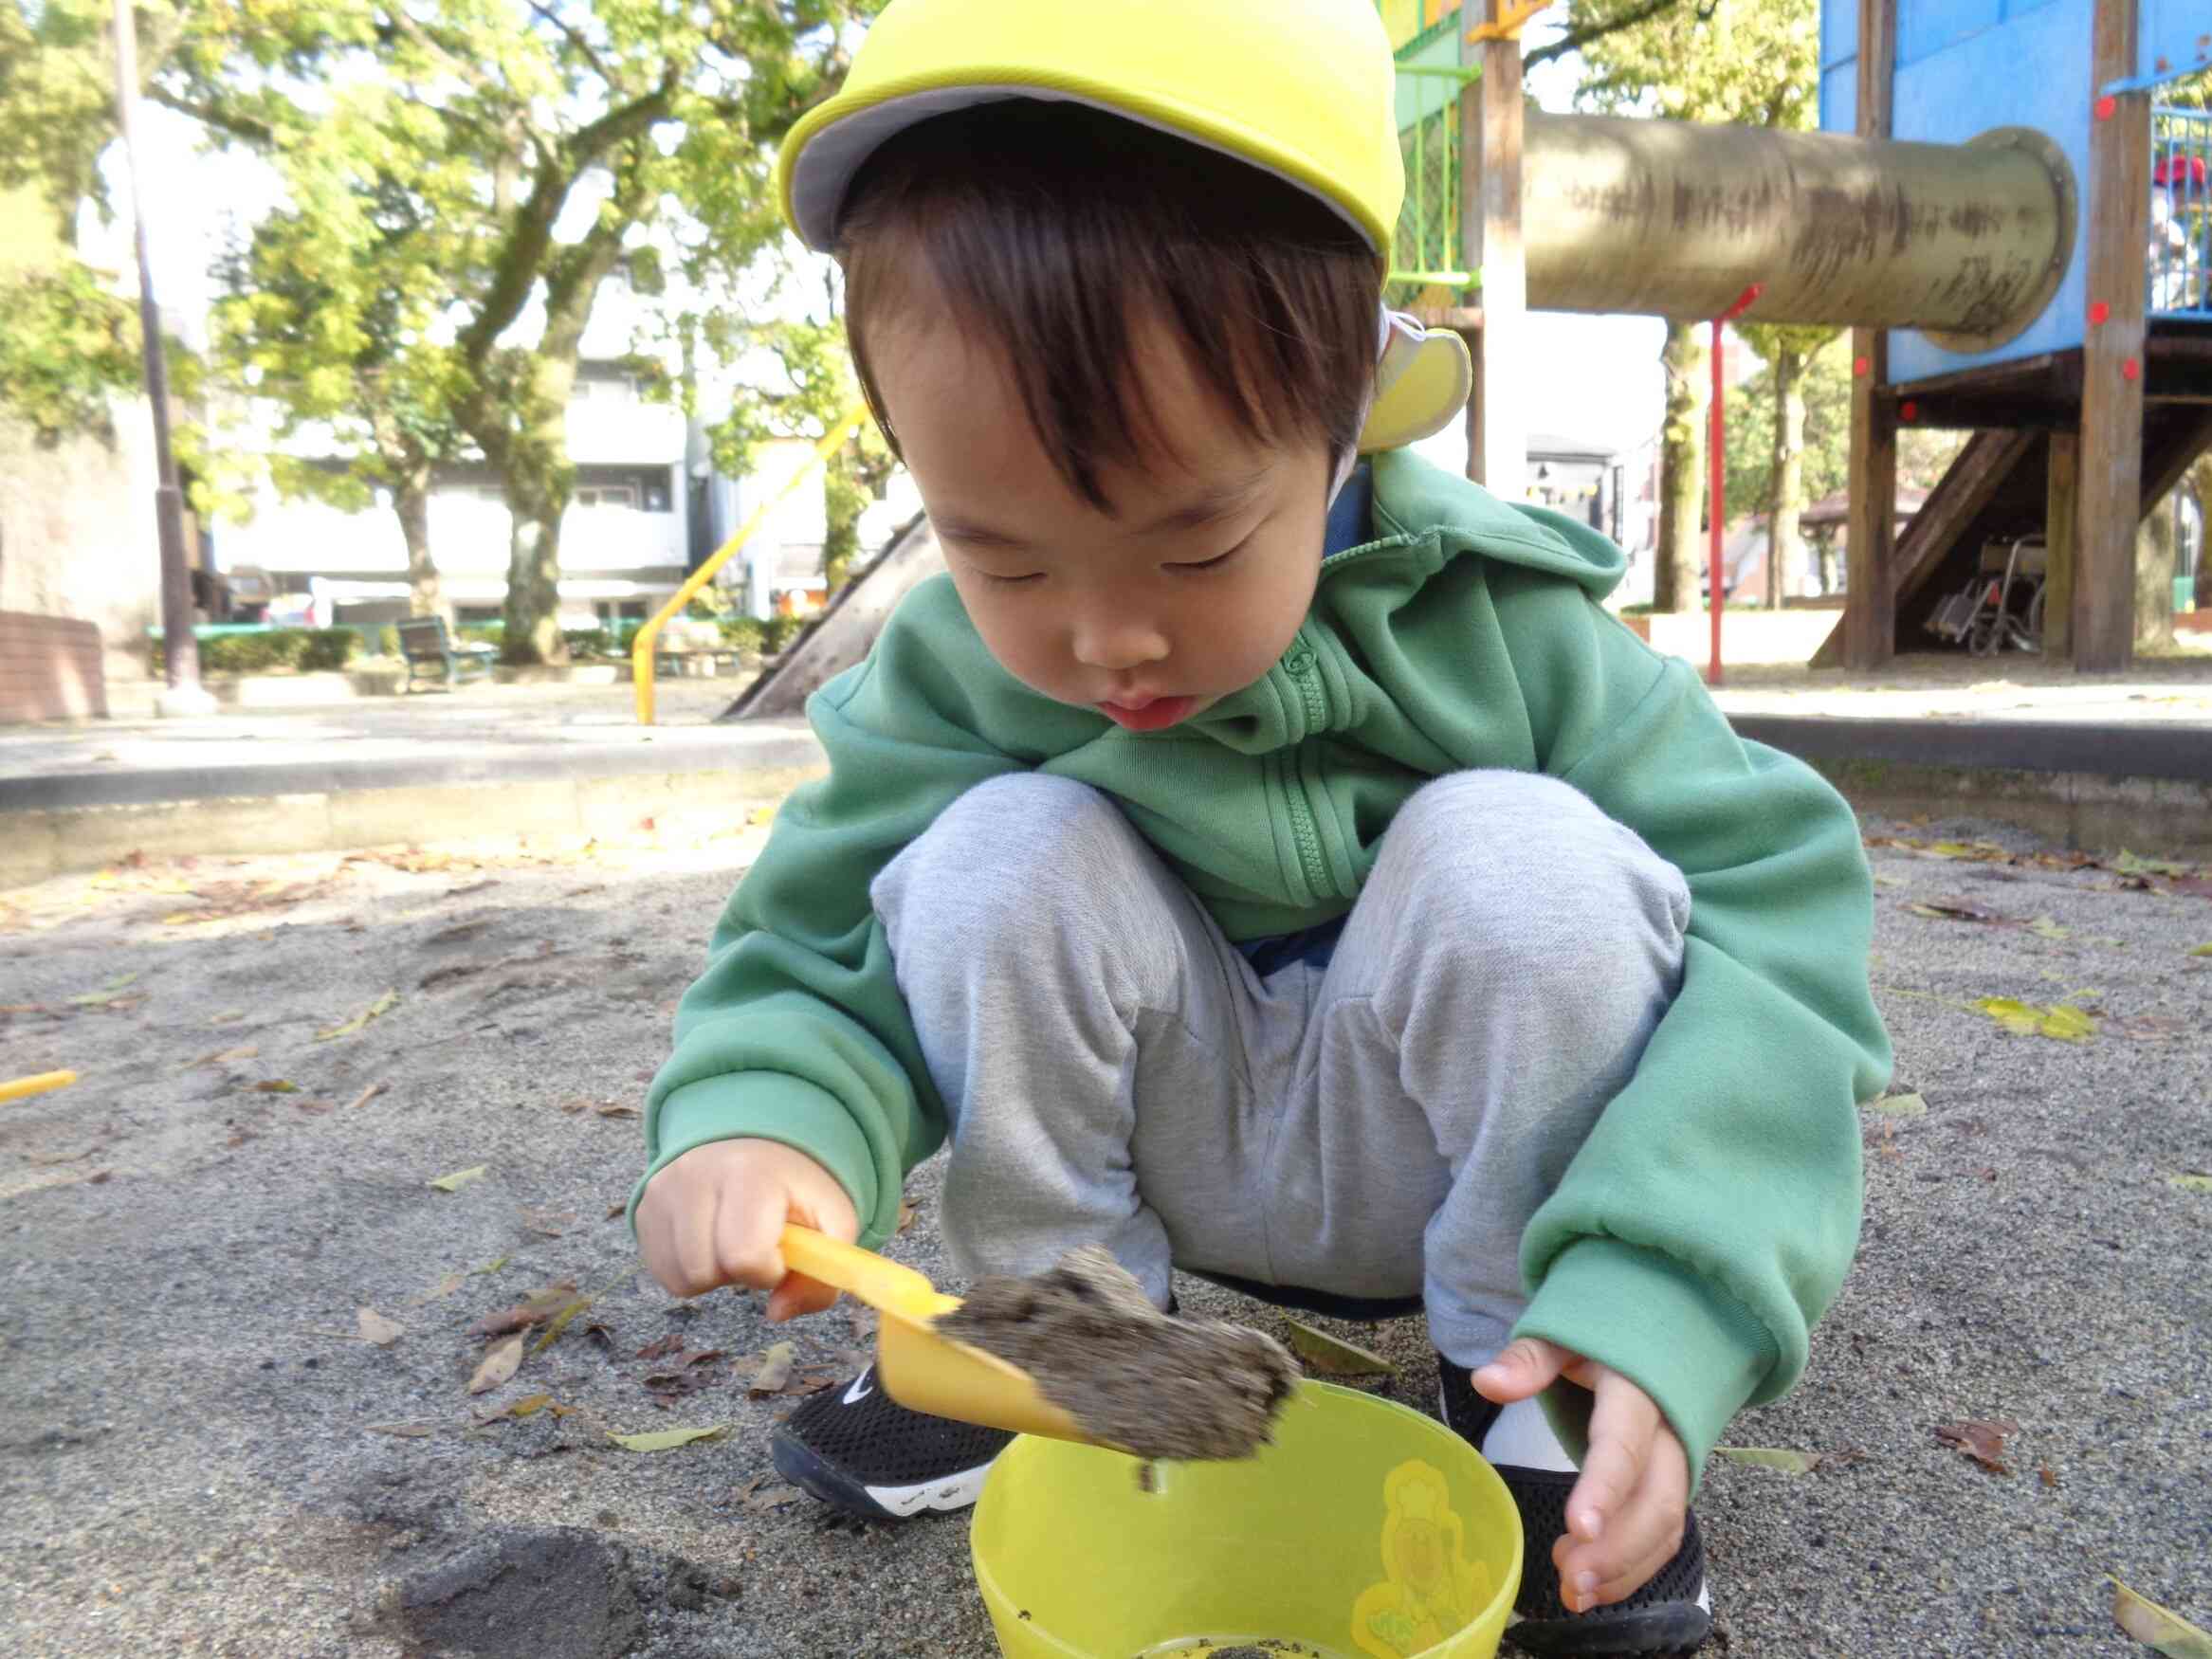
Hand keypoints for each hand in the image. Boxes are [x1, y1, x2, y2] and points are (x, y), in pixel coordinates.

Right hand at [635, 1138, 859, 1320]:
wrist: (754, 1143)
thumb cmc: (794, 1187)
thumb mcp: (833, 1222)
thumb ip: (823, 1276)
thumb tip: (777, 1313)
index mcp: (750, 1173)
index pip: (745, 1254)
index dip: (768, 1269)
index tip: (781, 1252)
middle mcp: (696, 1174)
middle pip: (706, 1269)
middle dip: (739, 1273)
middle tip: (756, 1246)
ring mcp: (663, 1190)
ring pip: (680, 1277)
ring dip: (713, 1275)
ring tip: (731, 1242)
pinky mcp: (644, 1207)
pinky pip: (661, 1272)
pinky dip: (689, 1271)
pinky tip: (710, 1244)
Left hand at [1473, 1338, 1689, 1614]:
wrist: (1649, 1336)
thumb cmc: (1595, 1340)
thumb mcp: (1560, 1336)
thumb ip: (1528, 1360)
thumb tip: (1487, 1382)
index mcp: (1636, 1391)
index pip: (1623, 1443)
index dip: (1604, 1487)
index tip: (1577, 1528)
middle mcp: (1667, 1433)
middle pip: (1656, 1499)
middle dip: (1617, 1548)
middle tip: (1568, 1579)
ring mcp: (1674, 1463)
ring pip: (1666, 1526)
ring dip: (1624, 1568)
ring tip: (1571, 1592)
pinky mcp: (1670, 1486)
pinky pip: (1664, 1535)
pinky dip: (1633, 1569)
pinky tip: (1592, 1587)